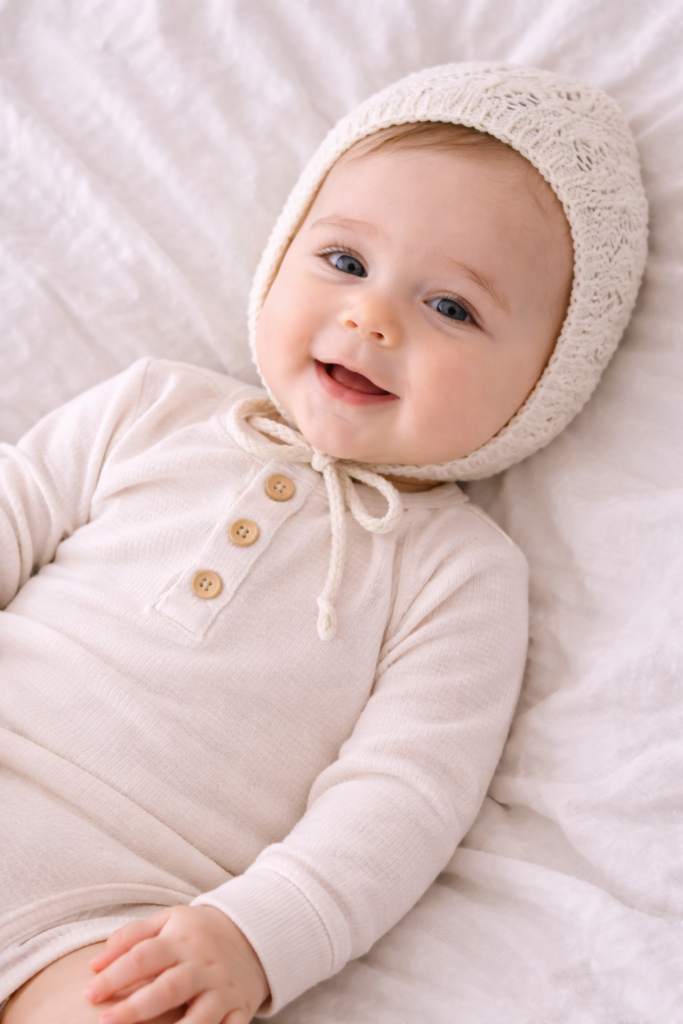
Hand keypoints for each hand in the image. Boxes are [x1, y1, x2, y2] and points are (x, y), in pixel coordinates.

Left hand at [83, 905, 269, 1023]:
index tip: (88, 994)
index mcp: (182, 940)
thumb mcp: (167, 921)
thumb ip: (130, 938)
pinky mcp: (239, 1009)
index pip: (144, 957)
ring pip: (200, 1017)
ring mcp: (222, 990)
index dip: (114, 976)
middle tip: (104, 1023)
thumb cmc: (197, 932)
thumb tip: (94, 965)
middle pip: (168, 989)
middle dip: (136, 1009)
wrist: (254, 933)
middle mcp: (202, 965)